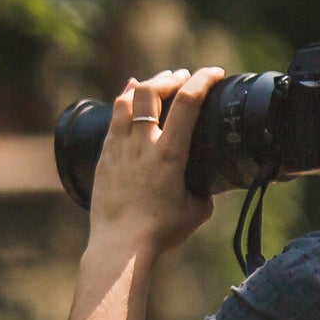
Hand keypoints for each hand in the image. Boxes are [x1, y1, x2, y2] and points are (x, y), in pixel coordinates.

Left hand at [80, 68, 225, 259]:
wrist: (120, 247)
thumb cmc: (160, 232)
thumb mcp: (195, 210)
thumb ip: (203, 191)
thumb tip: (204, 185)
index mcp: (168, 154)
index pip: (188, 102)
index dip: (203, 80)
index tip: (216, 72)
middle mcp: (141, 145)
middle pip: (150, 91)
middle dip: (169, 77)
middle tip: (183, 77)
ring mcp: (119, 149)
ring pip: (125, 101)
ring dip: (143, 86)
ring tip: (155, 82)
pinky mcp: (104, 158)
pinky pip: (112, 121)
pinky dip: (122, 104)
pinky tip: (126, 99)